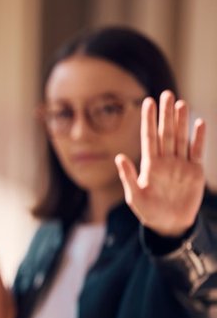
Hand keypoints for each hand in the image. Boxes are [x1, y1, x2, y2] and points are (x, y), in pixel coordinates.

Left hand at [115, 91, 205, 236]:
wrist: (169, 224)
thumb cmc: (148, 211)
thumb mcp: (134, 195)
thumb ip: (128, 176)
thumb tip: (119, 157)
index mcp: (150, 164)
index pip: (149, 137)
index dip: (148, 120)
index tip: (147, 102)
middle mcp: (165, 160)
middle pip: (166, 133)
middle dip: (166, 114)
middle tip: (167, 94)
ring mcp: (181, 164)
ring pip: (181, 138)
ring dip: (181, 121)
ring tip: (181, 103)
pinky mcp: (194, 171)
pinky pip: (197, 151)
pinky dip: (199, 138)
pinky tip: (199, 123)